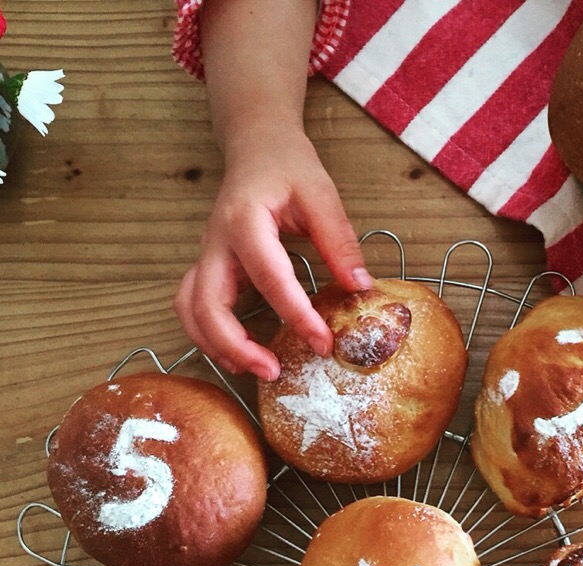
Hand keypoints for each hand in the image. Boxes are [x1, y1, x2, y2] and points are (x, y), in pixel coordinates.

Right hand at [174, 124, 372, 380]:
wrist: (257, 147)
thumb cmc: (289, 167)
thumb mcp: (321, 195)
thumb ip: (339, 242)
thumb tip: (361, 288)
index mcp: (245, 220)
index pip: (269, 277)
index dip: (295, 315)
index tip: (322, 342)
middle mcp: (216, 242)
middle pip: (207, 303)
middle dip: (237, 344)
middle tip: (273, 372)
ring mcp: (206, 255)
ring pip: (190, 309)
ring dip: (216, 346)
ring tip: (255, 370)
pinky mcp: (207, 267)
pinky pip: (192, 306)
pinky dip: (207, 335)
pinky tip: (238, 354)